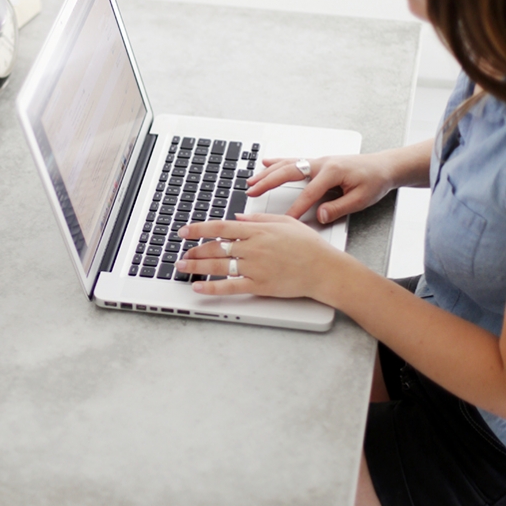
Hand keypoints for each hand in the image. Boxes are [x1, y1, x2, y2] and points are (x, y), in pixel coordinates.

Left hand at [175, 214, 343, 298]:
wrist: (324, 269)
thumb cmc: (309, 246)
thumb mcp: (284, 222)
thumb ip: (258, 219)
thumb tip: (238, 218)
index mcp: (257, 230)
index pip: (220, 227)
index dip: (199, 229)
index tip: (184, 231)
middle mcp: (252, 247)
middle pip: (215, 247)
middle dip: (194, 250)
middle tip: (181, 253)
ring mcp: (254, 267)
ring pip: (218, 265)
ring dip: (197, 266)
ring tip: (182, 267)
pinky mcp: (259, 285)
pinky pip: (230, 287)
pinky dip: (212, 287)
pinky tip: (198, 287)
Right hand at [246, 152, 396, 223]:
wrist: (384, 166)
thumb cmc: (375, 181)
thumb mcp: (361, 199)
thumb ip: (339, 208)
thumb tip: (320, 215)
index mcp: (332, 172)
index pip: (309, 193)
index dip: (296, 208)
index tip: (284, 220)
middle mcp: (322, 163)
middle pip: (289, 172)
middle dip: (268, 182)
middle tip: (252, 192)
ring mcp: (318, 161)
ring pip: (287, 164)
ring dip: (268, 173)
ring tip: (251, 181)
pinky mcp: (318, 162)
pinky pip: (293, 160)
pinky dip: (277, 162)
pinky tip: (265, 163)